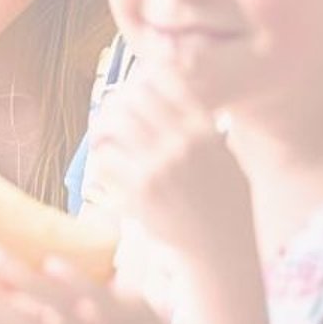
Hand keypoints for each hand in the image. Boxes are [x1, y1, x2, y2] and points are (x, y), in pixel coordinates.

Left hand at [87, 71, 249, 256]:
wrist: (223, 244)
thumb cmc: (222, 196)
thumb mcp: (220, 151)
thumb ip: (194, 122)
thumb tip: (158, 89)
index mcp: (203, 128)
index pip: (163, 81)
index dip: (140, 79)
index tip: (131, 89)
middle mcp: (182, 143)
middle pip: (131, 99)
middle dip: (115, 102)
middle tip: (108, 112)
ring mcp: (159, 166)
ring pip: (113, 125)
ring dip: (101, 128)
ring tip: (99, 136)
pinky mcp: (140, 191)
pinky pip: (104, 161)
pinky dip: (99, 158)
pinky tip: (103, 163)